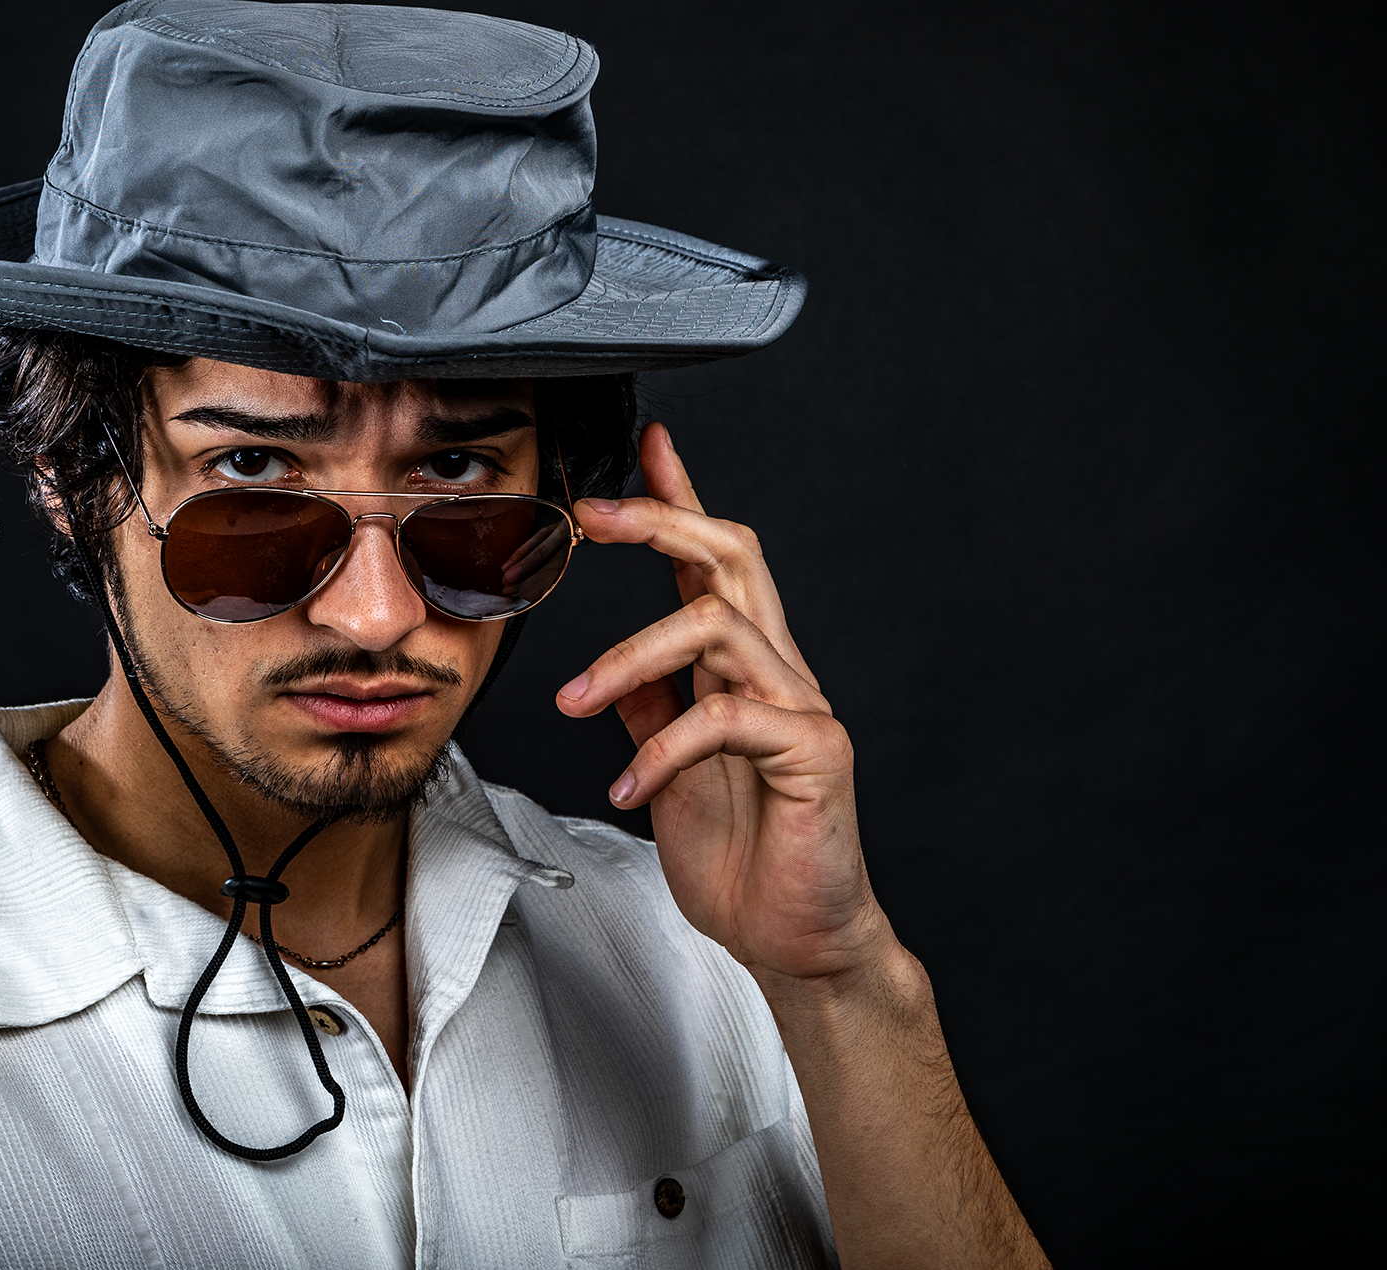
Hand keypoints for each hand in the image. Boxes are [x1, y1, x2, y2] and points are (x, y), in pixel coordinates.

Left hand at [557, 423, 890, 985]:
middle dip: (661, 520)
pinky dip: (665, 749)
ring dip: (627, 656)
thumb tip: (614, 673)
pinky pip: (729, 717)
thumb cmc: (742, 860)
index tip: (647, 446)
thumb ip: (652, 712)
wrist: (793, 940)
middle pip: (730, 556)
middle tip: (592, 515)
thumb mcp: (668, 773)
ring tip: (573, 706)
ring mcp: (800, 705)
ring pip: (716, 626)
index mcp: (739, 668)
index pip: (710, 563)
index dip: (679, 500)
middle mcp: (776, 671)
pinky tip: (629, 788)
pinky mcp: (814, 752)